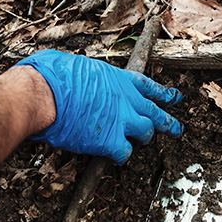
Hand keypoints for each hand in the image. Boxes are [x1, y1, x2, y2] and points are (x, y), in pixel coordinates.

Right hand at [17, 50, 182, 163]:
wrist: (44, 95)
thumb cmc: (52, 76)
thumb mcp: (75, 64)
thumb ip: (87, 73)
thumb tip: (75, 73)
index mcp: (118, 78)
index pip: (149, 87)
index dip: (163, 94)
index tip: (174, 98)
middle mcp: (126, 99)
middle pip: (156, 113)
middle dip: (168, 122)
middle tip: (176, 129)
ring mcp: (122, 121)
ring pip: (146, 133)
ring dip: (142, 139)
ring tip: (140, 143)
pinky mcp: (111, 141)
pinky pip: (125, 153)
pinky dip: (121, 156)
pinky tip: (115, 157)